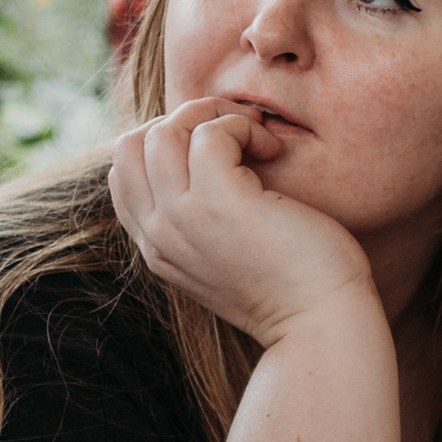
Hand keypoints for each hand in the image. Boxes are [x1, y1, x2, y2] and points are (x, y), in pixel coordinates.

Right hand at [109, 97, 373, 346]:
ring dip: (214, 116)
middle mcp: (159, 234)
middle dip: (181, 120)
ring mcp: (183, 219)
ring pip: (163, 131)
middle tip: (235, 131)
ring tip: (256, 136)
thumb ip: (202, 220)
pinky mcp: (219, 203)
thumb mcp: (228, 255)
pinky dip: (242, 126)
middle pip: (130, 144)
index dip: (162, 145)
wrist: (319, 326)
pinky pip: (210, 133)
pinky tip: (273, 149)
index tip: (214, 149)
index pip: (122, 174)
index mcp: (156, 248)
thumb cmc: (292, 286)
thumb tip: (206, 160)